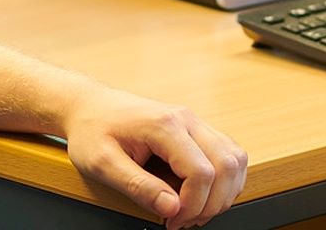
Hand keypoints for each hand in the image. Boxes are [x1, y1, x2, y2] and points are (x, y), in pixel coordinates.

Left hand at [62, 85, 247, 228]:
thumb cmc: (93, 131)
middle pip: (227, 164)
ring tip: (195, 210)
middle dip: (212, 202)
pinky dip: (225, 179)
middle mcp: (187, 119)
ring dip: (224, 192)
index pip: (201, 171)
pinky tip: (203, 194)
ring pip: (235, 158)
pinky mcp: (197, 129)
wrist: (90, 105)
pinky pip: (228, 154)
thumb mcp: (103, 164)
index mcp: (164, 125)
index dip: (192, 205)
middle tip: (184, 221)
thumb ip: (138, 187)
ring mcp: (195, 122)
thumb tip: (171, 208)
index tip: (171, 221)